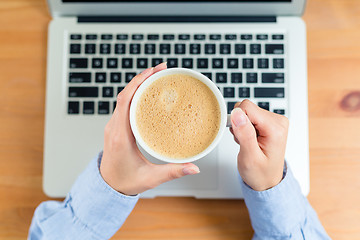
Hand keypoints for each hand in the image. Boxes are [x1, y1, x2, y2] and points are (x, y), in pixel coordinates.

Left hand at [100, 63, 199, 195]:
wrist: (107, 186)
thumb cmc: (125, 181)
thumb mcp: (150, 178)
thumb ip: (173, 172)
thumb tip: (194, 168)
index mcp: (120, 136)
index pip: (125, 101)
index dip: (138, 83)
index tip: (153, 72)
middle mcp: (114, 128)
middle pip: (125, 94)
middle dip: (143, 78)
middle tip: (162, 69)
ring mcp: (114, 126)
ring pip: (124, 97)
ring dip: (139, 84)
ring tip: (157, 77)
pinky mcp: (116, 127)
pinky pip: (124, 104)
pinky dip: (136, 94)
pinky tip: (149, 93)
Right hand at [229, 100, 288, 190]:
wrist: (267, 180)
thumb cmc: (260, 173)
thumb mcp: (249, 158)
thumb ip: (244, 134)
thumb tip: (237, 113)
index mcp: (275, 128)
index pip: (247, 107)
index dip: (237, 120)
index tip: (239, 136)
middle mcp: (278, 121)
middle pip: (247, 108)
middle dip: (239, 124)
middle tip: (244, 141)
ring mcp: (274, 120)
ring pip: (246, 111)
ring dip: (242, 127)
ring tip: (247, 142)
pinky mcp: (269, 121)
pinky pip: (249, 116)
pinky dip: (245, 128)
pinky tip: (249, 140)